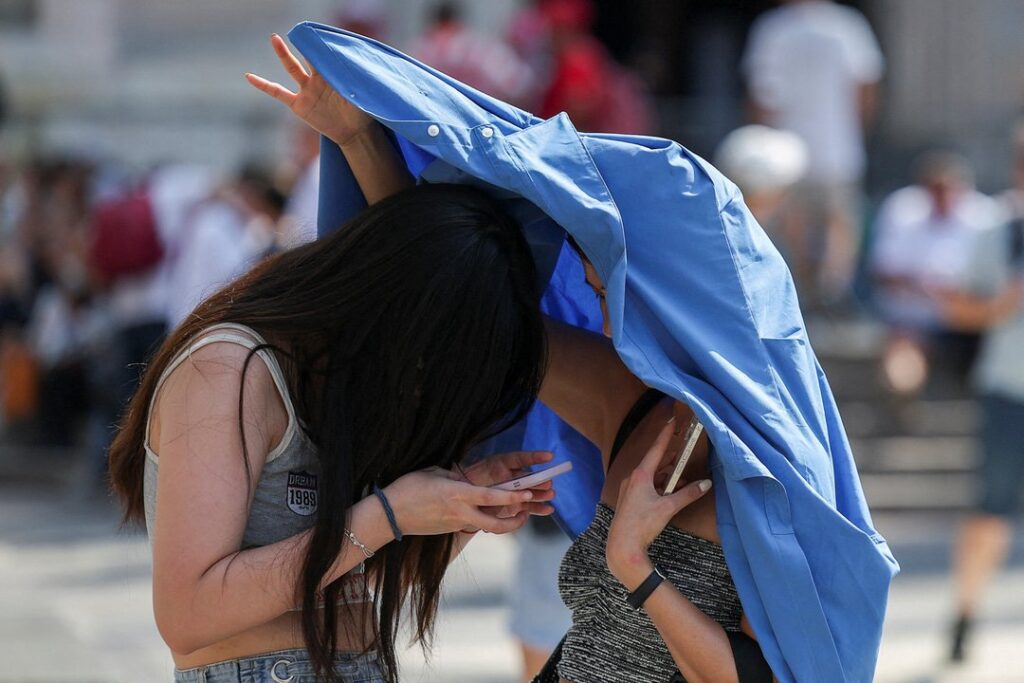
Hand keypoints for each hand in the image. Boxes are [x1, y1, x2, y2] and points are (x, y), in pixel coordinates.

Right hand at [246, 34, 374, 146]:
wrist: (354, 132)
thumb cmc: (362, 111)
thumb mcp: (359, 93)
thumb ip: (351, 80)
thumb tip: (351, 66)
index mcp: (333, 74)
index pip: (324, 55)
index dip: (321, 45)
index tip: (318, 33)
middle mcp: (318, 79)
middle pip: (308, 56)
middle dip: (303, 43)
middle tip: (296, 29)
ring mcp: (307, 90)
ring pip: (292, 68)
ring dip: (284, 54)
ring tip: (274, 38)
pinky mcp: (298, 105)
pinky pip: (277, 93)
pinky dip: (263, 85)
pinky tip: (249, 76)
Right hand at [383, 467, 536, 536]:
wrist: (390, 515)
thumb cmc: (408, 488)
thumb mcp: (434, 473)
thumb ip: (454, 477)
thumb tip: (466, 481)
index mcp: (457, 494)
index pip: (491, 496)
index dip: (512, 496)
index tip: (527, 493)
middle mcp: (460, 512)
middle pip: (496, 524)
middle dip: (515, 521)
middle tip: (525, 512)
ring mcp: (456, 524)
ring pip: (486, 526)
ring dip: (502, 522)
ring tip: (512, 513)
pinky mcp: (451, 530)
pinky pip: (472, 524)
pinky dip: (482, 519)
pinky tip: (485, 510)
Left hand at [453, 451, 556, 518]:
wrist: (461, 499)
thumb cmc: (469, 484)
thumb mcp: (477, 479)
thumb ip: (491, 484)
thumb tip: (502, 487)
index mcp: (501, 464)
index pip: (519, 459)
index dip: (534, 457)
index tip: (549, 456)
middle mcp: (511, 476)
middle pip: (528, 477)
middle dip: (539, 480)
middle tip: (548, 483)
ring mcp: (514, 491)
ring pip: (530, 491)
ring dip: (541, 494)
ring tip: (550, 495)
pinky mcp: (515, 503)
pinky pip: (528, 505)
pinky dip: (538, 508)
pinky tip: (548, 509)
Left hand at [606, 419, 711, 588]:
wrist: (622, 546)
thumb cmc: (642, 524)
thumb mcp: (668, 508)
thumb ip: (688, 494)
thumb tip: (706, 484)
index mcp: (640, 475)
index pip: (656, 449)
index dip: (666, 434)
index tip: (672, 420)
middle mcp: (633, 478)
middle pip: (654, 461)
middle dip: (669, 454)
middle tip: (681, 444)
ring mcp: (630, 489)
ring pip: (651, 475)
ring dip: (666, 472)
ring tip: (681, 471)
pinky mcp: (630, 500)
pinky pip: (647, 485)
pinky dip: (660, 484)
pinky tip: (670, 489)